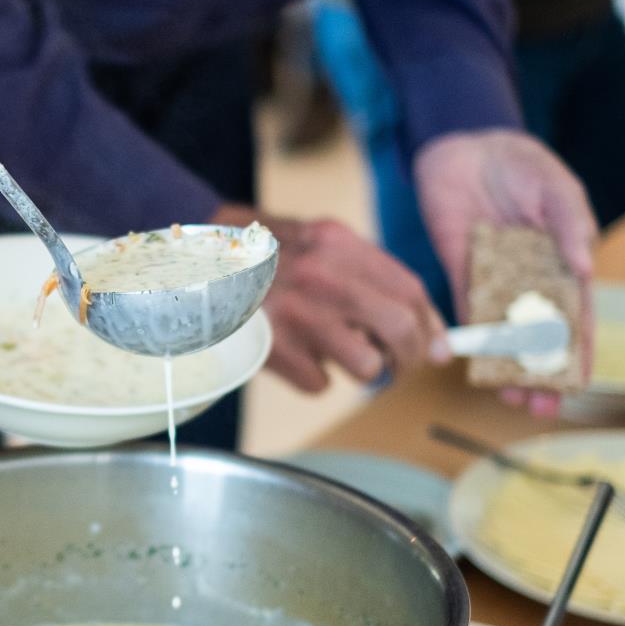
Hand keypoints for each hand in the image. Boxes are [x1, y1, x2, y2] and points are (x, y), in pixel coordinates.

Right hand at [213, 205, 446, 392]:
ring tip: (337, 356)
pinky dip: (312, 377)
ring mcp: (295, 313)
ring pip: (367, 366)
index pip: (409, 289)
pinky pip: (319, 383)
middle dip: (408, 358)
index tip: (439, 348)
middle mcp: (321, 274)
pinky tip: (292, 355)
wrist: (185, 262)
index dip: (431, 325)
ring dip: (361, 370)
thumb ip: (364, 272)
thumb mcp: (312, 242)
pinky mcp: (271, 348)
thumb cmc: (257, 256)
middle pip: (399, 330)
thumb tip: (425, 326)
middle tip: (397, 366)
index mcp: (336, 242)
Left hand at [414, 129, 597, 416]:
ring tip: (508, 395)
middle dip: (542, 372)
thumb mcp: (557, 188)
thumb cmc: (522, 165)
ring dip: (507, 365)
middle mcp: (530, 278)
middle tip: (540, 406)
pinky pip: (467, 310)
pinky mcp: (461, 271)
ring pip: (504, 332)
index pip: (576, 315)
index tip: (580, 383)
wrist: (465, 146)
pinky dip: (472, 337)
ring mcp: (495, 278)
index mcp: (563, 263)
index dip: (579, 351)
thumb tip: (587, 268)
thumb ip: (571, 225)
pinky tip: (474, 364)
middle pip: (540, 335)